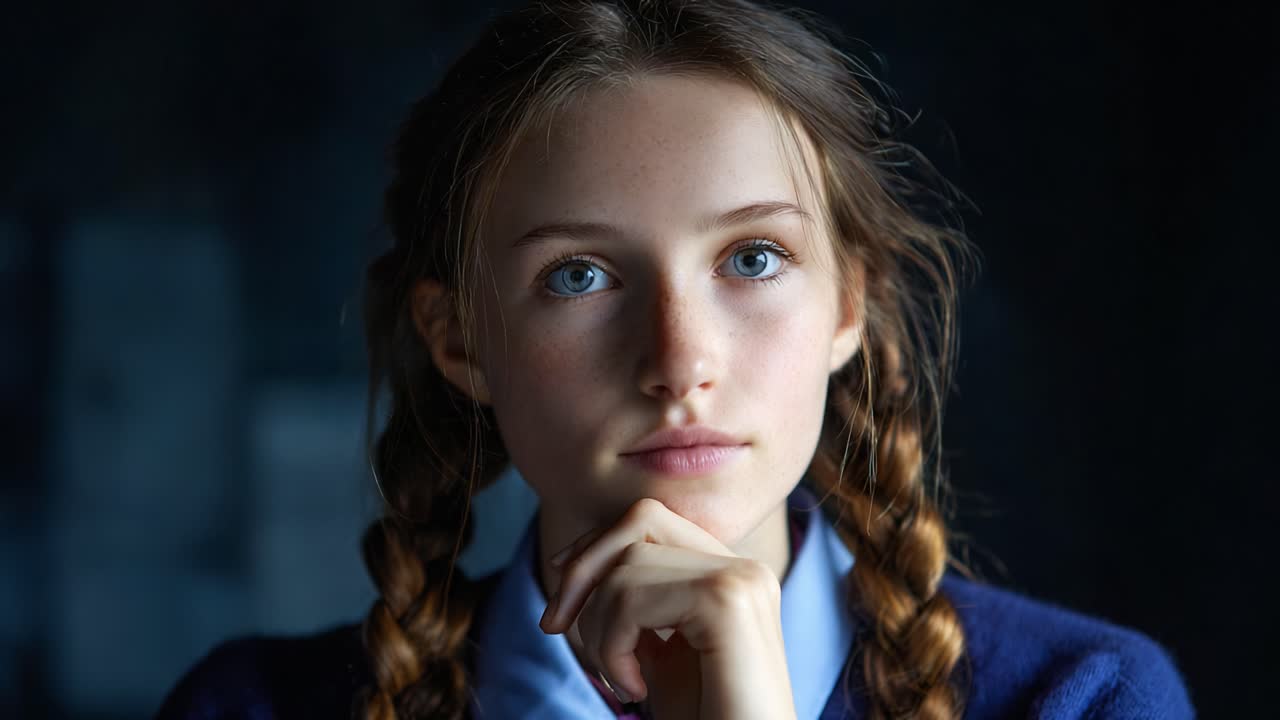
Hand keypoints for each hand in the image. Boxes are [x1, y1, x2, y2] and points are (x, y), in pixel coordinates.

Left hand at [538, 498, 797, 719]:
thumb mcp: (660, 655)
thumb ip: (639, 607)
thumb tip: (579, 567)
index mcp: (734, 574)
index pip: (651, 520)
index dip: (594, 547)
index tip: (561, 600)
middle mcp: (746, 568)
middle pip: (640, 521)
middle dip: (582, 571)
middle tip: (555, 627)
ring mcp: (742, 580)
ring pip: (628, 563)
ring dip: (599, 628)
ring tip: (621, 680)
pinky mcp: (728, 603)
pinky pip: (632, 598)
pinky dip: (612, 647)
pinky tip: (636, 689)